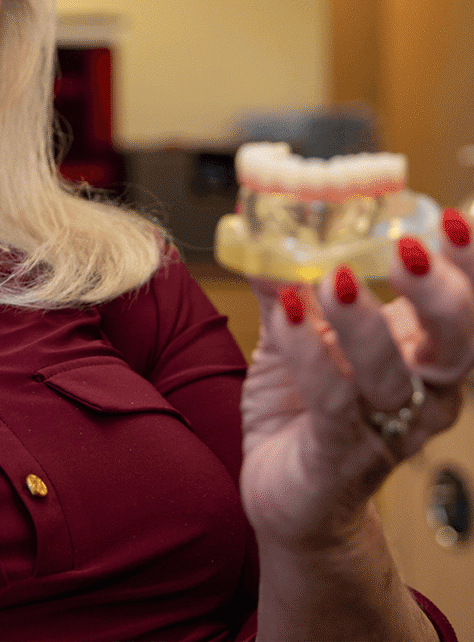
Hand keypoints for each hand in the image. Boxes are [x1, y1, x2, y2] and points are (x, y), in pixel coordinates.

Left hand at [239, 210, 473, 550]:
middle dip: (441, 296)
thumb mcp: (293, 331)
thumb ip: (283, 281)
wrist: (288, 494)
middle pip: (454, 345)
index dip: (468, 267)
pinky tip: (287, 318)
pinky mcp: (339, 455)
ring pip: (392, 376)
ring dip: (367, 324)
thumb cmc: (302, 406)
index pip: (460, 307)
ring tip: (337, 279)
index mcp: (418, 353)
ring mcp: (382, 427)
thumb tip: (261, 225)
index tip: (455, 220)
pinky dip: (310, 355)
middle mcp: (416, 392)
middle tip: (410, 250)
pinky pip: (332, 403)